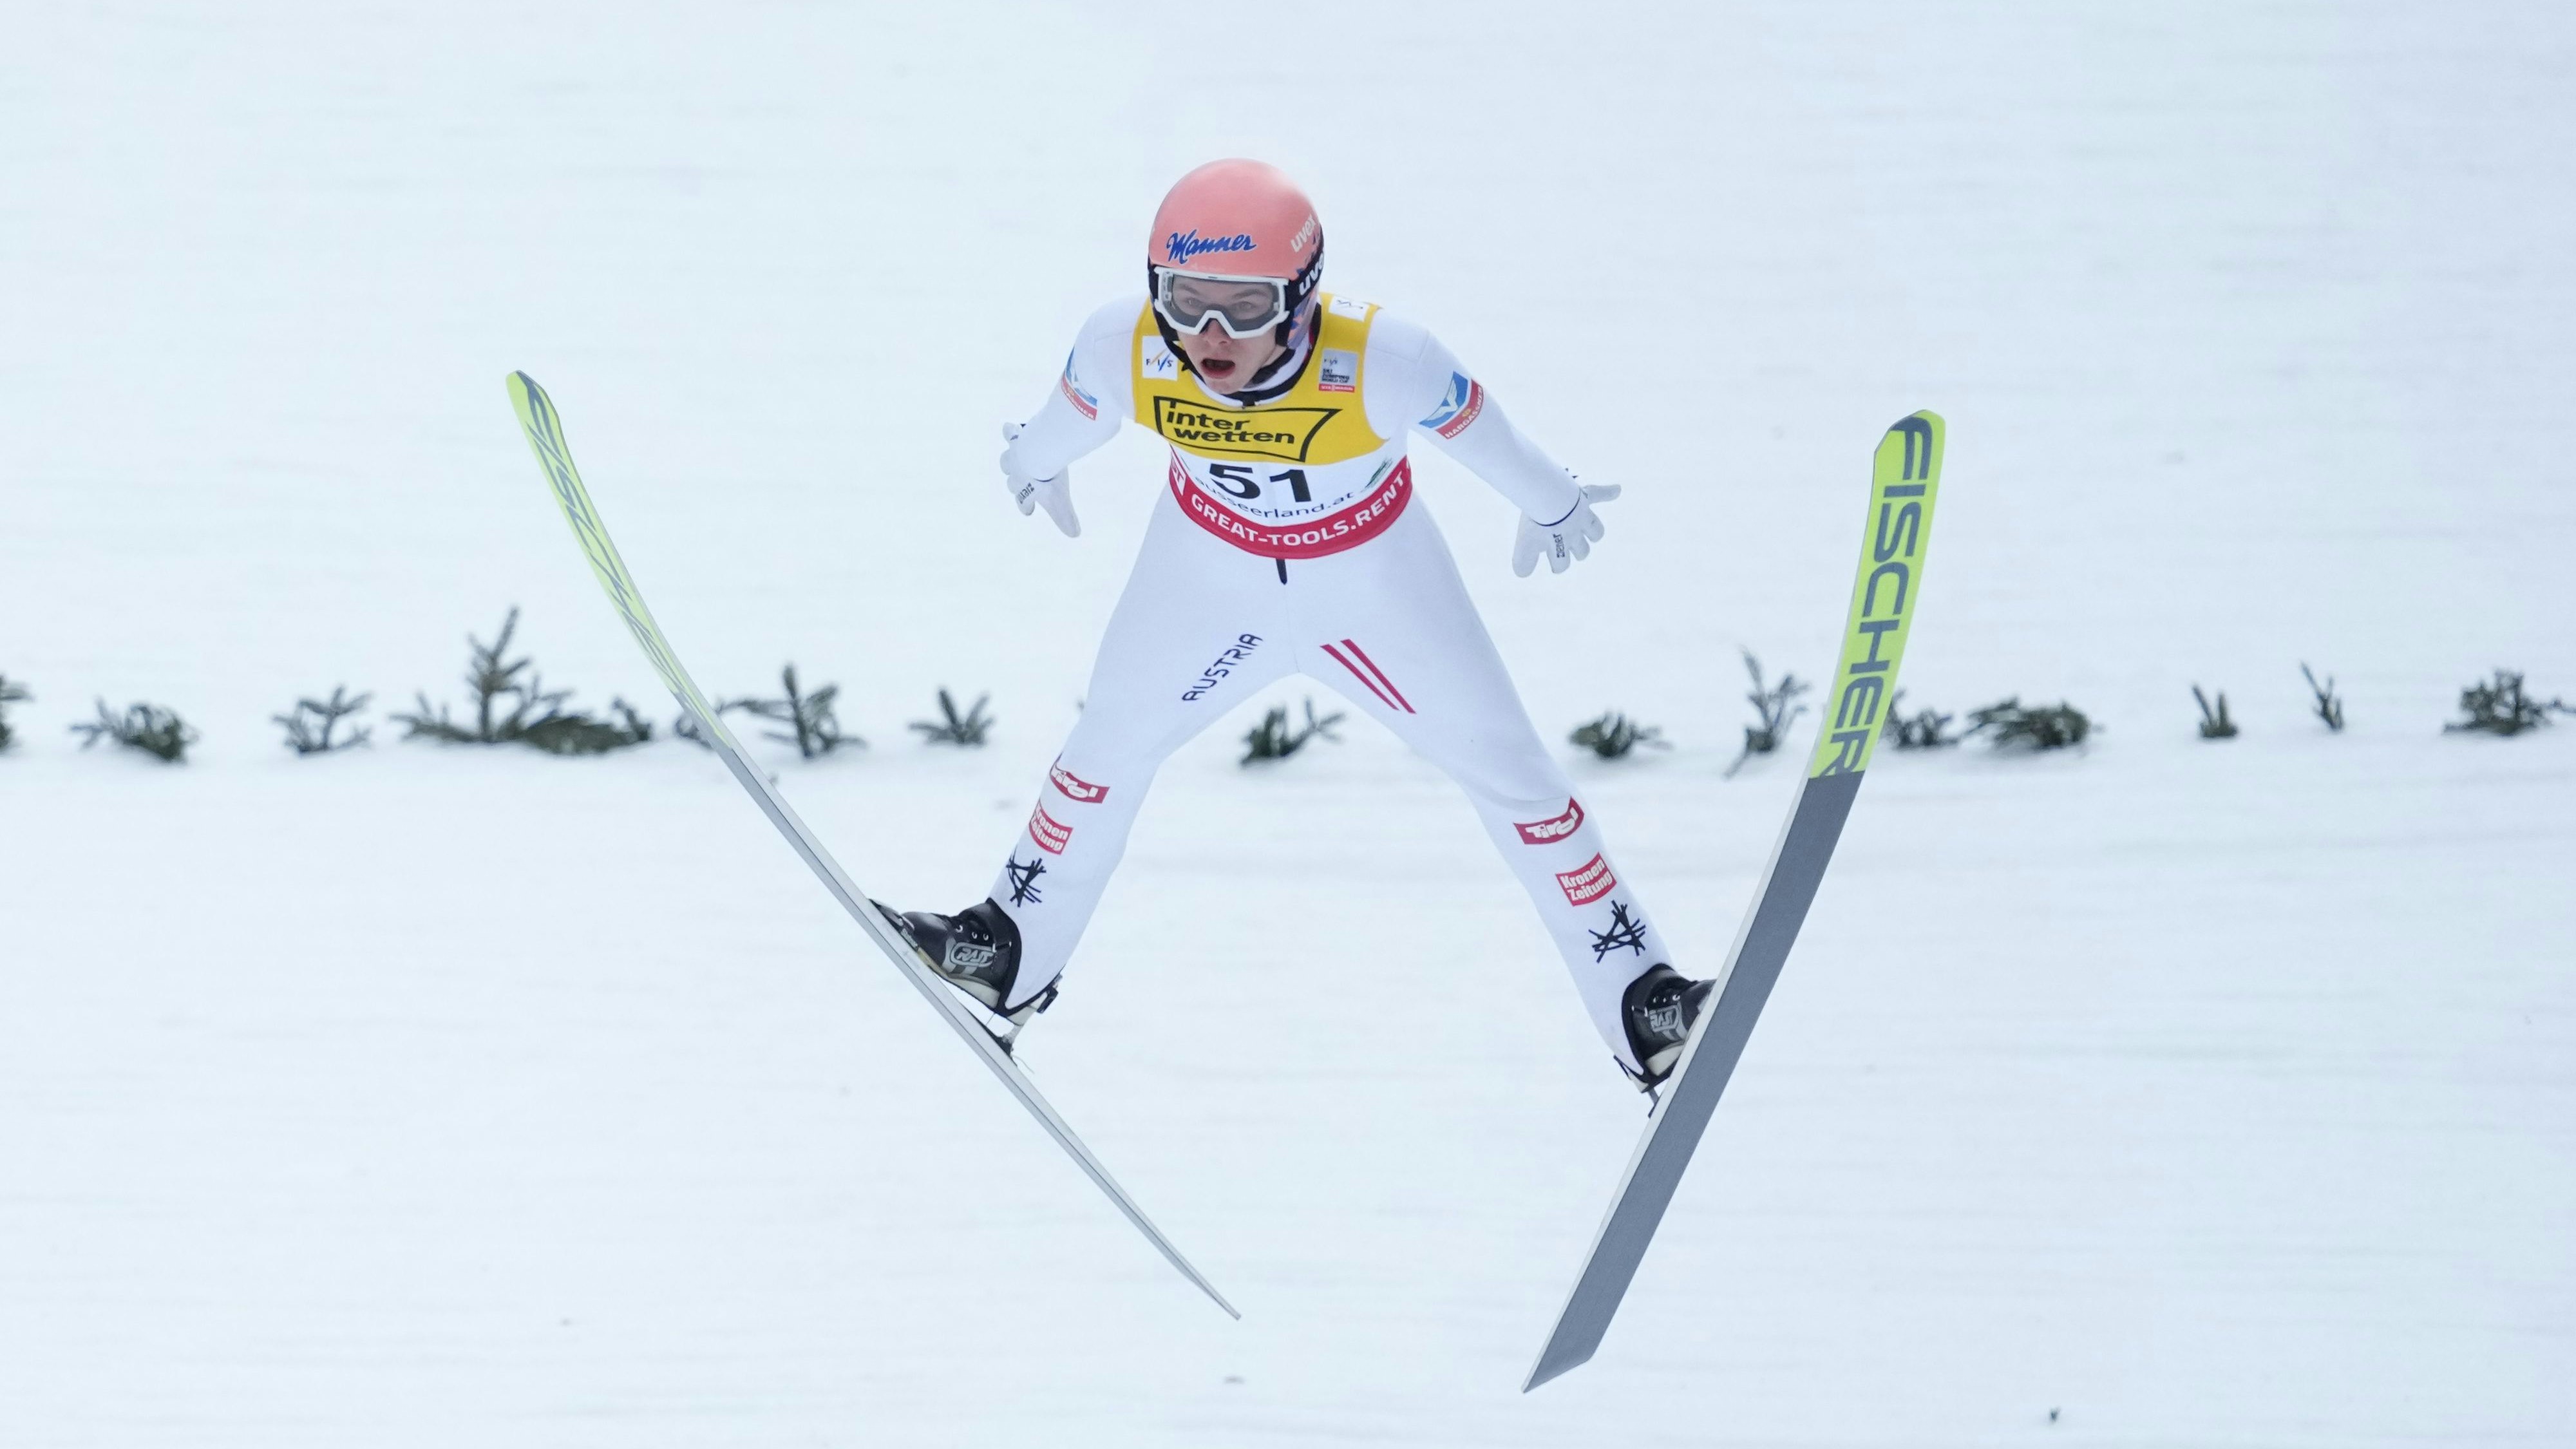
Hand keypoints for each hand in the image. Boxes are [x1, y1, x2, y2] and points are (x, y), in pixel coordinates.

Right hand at [1000, 422, 1079, 536]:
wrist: (1040, 451)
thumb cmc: (1048, 477)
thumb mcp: (1059, 501)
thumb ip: (1065, 518)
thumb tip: (1075, 535)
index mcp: (1025, 491)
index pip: (1023, 503)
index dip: (1026, 507)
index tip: (1029, 511)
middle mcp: (1015, 474)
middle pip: (1013, 483)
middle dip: (1017, 484)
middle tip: (1023, 484)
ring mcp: (1013, 456)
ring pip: (1006, 460)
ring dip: (1010, 461)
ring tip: (1015, 457)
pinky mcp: (1015, 438)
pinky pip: (1009, 433)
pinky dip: (1010, 431)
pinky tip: (1010, 429)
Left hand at [1513, 480, 1618, 576]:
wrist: (1548, 494)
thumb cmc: (1536, 519)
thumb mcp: (1525, 544)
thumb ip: (1523, 562)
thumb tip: (1522, 575)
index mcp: (1560, 544)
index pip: (1562, 564)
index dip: (1556, 565)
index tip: (1551, 561)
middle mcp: (1575, 532)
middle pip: (1583, 551)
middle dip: (1576, 550)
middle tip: (1563, 541)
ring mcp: (1582, 515)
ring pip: (1596, 531)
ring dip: (1592, 533)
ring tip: (1585, 528)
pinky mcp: (1585, 495)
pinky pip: (1599, 493)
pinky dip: (1608, 492)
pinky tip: (1616, 490)